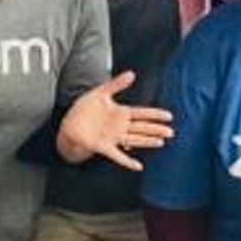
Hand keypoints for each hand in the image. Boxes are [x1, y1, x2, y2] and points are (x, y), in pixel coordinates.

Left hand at [59, 69, 174, 170]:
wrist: (69, 124)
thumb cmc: (84, 108)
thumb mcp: (100, 93)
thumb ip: (116, 85)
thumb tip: (132, 74)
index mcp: (120, 112)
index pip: (142, 113)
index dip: (155, 114)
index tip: (169, 116)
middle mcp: (120, 126)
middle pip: (142, 128)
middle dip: (156, 129)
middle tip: (171, 132)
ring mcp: (113, 137)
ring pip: (134, 139)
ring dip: (147, 141)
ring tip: (161, 143)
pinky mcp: (104, 147)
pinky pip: (118, 156)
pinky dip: (127, 161)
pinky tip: (138, 166)